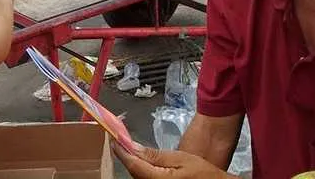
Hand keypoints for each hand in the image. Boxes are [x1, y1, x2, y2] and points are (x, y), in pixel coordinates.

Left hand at [113, 143, 232, 178]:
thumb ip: (155, 155)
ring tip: (129, 147)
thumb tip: (133, 147)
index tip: (113, 138)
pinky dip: (141, 170)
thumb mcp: (180, 158)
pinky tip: (142, 162)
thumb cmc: (201, 172)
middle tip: (120, 140)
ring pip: (137, 177)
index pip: (132, 165)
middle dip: (126, 156)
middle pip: (133, 172)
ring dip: (133, 163)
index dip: (121, 151)